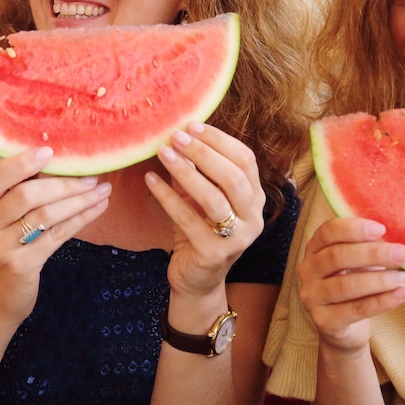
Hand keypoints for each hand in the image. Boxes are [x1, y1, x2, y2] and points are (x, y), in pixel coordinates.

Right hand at [0, 146, 110, 321]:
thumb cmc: (2, 250)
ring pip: (45, 215)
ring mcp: (1, 248)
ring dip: (78, 200)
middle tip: (91, 176)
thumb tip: (52, 159)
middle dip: (63, 183)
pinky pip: (56, 236)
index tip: (49, 151)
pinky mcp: (21, 266)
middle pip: (26, 195)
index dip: (21, 163)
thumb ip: (15, 193)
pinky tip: (98, 209)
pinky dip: (80, 219)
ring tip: (101, 190)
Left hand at [143, 122, 262, 295]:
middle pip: (234, 176)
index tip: (192, 125)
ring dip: (186, 171)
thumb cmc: (198, 231)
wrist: (196, 279)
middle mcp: (253, 217)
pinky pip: (188, 219)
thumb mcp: (199, 197)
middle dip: (203, 152)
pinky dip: (167, 196)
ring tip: (163, 153)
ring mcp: (237, 238)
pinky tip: (150, 180)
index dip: (219, 140)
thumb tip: (178, 133)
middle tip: (176, 136)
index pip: (245, 160)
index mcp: (254, 198)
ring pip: (214, 198)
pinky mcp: (214, 253)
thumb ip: (196, 170)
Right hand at [296, 217, 404, 354]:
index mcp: (314, 250)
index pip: (327, 232)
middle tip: (404, 254)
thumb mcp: (358, 263)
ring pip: (346, 285)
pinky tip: (402, 294)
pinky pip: (356, 310)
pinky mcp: (324, 321)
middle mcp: (307, 271)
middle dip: (373, 254)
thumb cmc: (354, 287)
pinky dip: (382, 301)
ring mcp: (312, 297)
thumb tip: (400, 237)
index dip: (353, 229)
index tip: (381, 229)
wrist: (344, 330)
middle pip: (337, 257)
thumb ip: (369, 248)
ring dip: (381, 280)